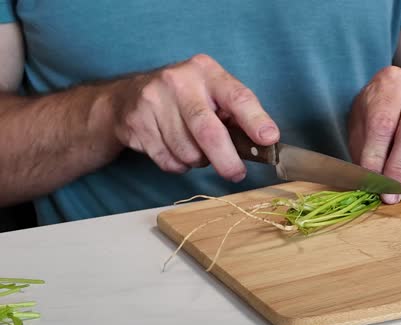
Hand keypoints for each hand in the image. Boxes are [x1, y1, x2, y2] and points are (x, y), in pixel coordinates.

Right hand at [111, 54, 278, 181]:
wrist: (128, 97)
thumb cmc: (185, 98)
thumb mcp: (212, 93)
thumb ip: (237, 114)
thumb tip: (264, 143)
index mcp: (206, 71)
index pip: (236, 97)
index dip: (255, 120)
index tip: (269, 138)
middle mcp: (178, 82)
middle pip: (209, 132)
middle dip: (227, 160)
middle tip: (236, 174)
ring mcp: (154, 102)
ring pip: (188, 152)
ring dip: (199, 161)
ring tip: (198, 150)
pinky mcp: (137, 124)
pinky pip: (168, 161)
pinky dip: (180, 165)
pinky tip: (177, 150)